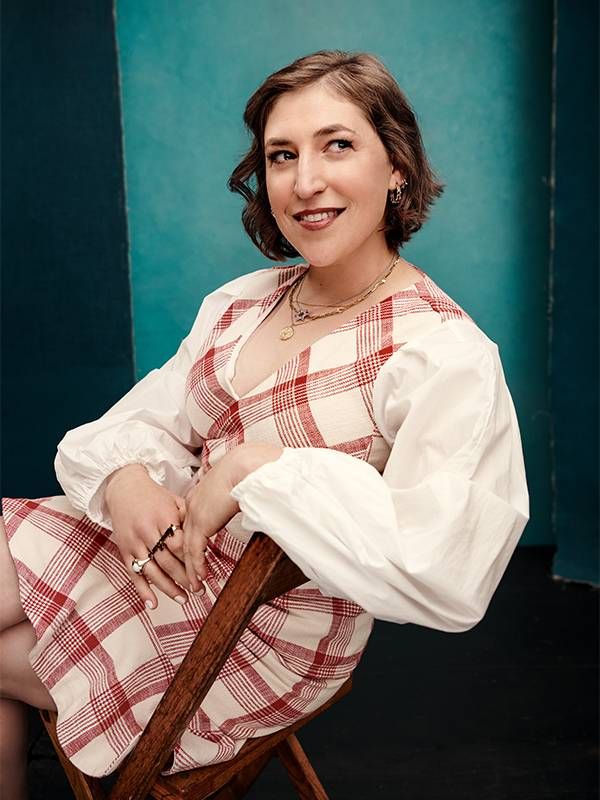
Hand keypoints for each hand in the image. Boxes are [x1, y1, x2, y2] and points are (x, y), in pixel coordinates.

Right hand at [104, 464, 193, 608]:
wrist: (124, 488)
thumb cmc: (154, 496)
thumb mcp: (175, 501)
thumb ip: (188, 518)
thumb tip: (208, 534)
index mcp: (163, 518)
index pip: (179, 545)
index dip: (191, 560)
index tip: (204, 571)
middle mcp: (147, 531)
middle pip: (167, 561)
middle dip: (185, 578)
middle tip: (199, 590)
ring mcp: (134, 542)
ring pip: (152, 571)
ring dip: (168, 588)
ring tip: (183, 599)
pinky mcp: (124, 550)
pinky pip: (133, 574)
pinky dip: (143, 590)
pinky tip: (153, 604)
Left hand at [183, 443, 282, 591]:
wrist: (246, 467)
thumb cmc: (248, 470)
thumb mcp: (237, 484)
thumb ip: (236, 495)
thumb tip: (249, 498)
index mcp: (199, 493)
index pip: (191, 522)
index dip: (192, 539)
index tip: (196, 553)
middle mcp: (192, 505)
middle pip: (185, 536)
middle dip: (187, 558)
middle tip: (191, 574)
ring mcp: (194, 515)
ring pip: (186, 547)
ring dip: (191, 569)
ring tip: (195, 584)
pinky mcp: (200, 525)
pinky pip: (194, 552)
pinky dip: (196, 567)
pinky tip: (200, 579)